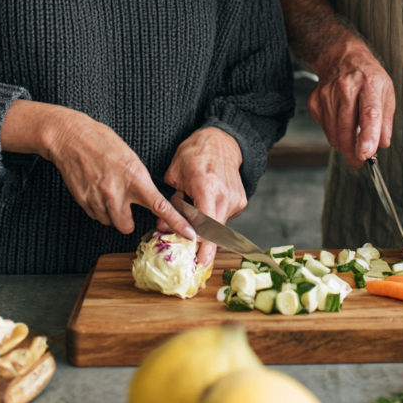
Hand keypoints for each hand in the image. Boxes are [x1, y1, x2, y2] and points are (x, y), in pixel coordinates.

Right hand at [3, 100, 194, 239]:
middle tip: (125, 204)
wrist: (72, 138)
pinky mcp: (83, 202)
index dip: (177, 223)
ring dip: (112, 214)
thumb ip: (139, 181)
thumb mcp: (130, 157)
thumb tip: (146, 197)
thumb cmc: (102, 142)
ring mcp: (98, 199)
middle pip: (127, 227)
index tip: (189, 235)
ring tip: (107, 191)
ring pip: (110, 222)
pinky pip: (96, 216)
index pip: (160, 206)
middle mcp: (117, 192)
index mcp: (135, 178)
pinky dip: (98, 209)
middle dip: (128, 220)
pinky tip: (96, 191)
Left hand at [160, 127, 245, 267]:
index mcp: (206, 186)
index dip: (204, 244)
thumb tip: (162, 226)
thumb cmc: (195, 154)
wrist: (222, 141)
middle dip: (205, 247)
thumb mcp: (174, 175)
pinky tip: (207, 207)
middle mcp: (224, 194)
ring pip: (220, 225)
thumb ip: (170, 202)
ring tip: (195, 221)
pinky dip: (214, 218)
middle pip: (215, 230)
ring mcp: (235, 199)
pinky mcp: (240, 201)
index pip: (206, 222)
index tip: (200, 261)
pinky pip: (224, 217)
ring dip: (207, 230)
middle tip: (196, 260)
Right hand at [306, 43, 394, 167]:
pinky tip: (341, 121)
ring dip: (345, 144)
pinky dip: (335, 133)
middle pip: (346, 130)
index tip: (366, 153)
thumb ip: (386, 120)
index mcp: (370, 84)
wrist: (341, 58)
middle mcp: (346, 88)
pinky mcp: (314, 102)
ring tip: (353, 135)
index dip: (367, 136)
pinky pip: (325, 130)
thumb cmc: (367, 76)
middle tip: (360, 159)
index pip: (368, 114)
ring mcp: (327, 95)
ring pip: (334, 135)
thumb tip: (382, 144)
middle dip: (354, 152)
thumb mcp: (386, 92)